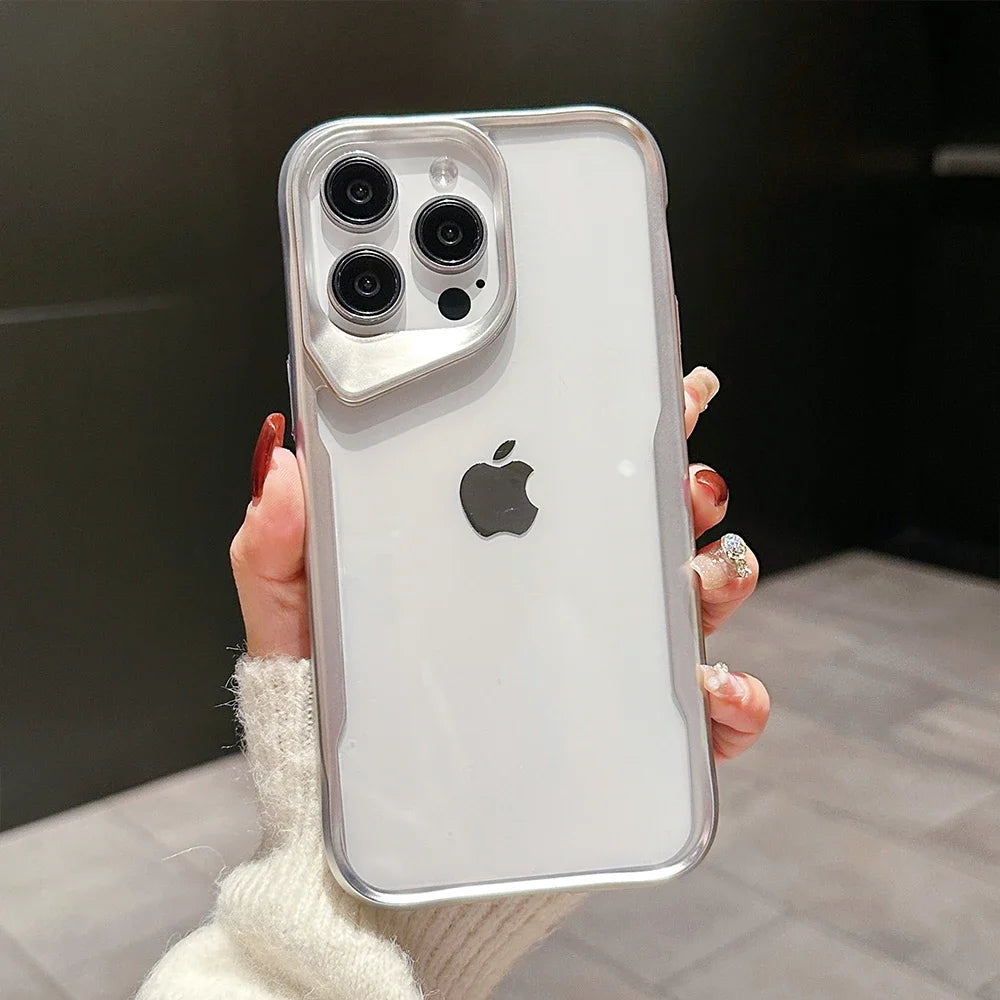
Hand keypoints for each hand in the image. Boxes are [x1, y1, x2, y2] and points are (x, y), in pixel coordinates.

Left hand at [230, 367, 768, 761]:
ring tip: (701, 579)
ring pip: (689, 606)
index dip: (618, 428)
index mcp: (491, 558)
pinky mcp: (622, 744)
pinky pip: (698, 718)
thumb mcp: (291, 628)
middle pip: (646, 528)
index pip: (563, 476)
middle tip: (686, 483)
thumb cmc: (329, 731)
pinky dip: (729, 697)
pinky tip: (715, 689)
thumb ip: (276, 547)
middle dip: (687, 491)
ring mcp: (595, 671)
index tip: (656, 393)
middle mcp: (554, 603)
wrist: (353, 856)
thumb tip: (281, 463)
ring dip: (720, 579)